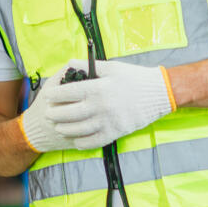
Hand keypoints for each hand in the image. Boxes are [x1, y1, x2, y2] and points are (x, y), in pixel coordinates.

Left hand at [29, 63, 172, 151]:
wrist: (159, 93)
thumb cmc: (134, 78)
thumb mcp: (111, 67)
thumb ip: (89, 66)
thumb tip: (70, 64)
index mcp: (98, 88)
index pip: (68, 93)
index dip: (54, 96)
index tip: (47, 97)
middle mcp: (100, 106)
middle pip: (69, 114)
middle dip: (55, 114)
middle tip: (48, 114)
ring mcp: (108, 121)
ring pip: (79, 130)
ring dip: (65, 129)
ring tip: (59, 126)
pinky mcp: (116, 132)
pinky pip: (94, 141)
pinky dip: (82, 142)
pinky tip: (75, 140)